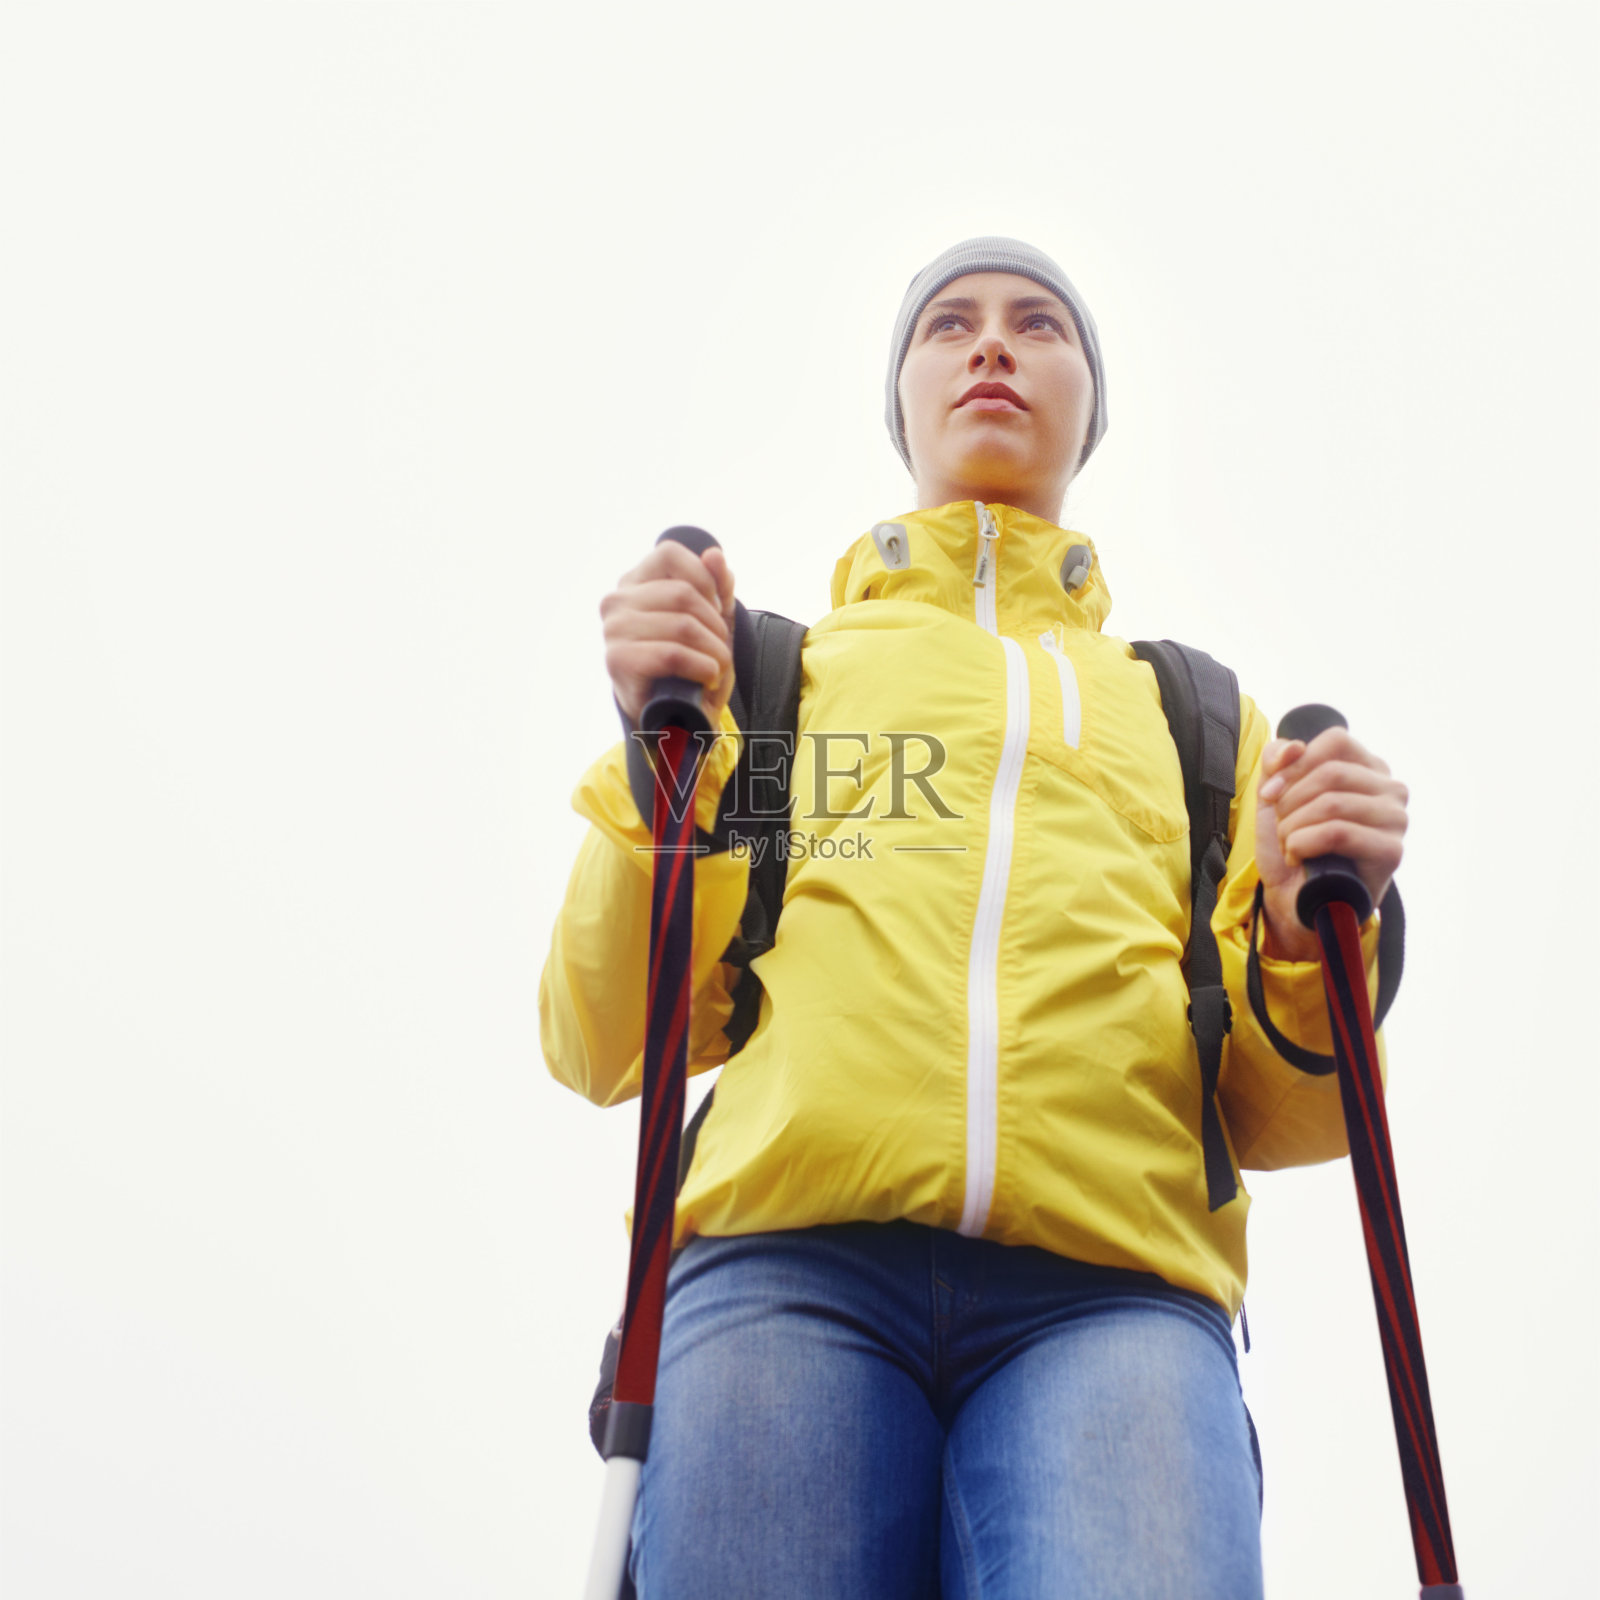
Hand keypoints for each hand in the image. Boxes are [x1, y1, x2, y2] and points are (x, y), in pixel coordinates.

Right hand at [600, 541, 736, 727]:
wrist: (673, 715)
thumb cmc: (690, 662)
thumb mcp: (712, 619)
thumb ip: (716, 585)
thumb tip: (714, 555)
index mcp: (634, 582)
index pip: (669, 553)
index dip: (703, 579)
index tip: (715, 608)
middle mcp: (616, 601)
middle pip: (682, 593)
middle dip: (715, 624)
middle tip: (721, 648)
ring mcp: (613, 631)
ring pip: (682, 625)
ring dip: (714, 650)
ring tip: (717, 666)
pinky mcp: (619, 662)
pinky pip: (672, 654)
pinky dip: (701, 666)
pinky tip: (707, 677)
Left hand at [1254, 728, 1408, 961]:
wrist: (1293, 896)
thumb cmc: (1292, 842)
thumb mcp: (1275, 793)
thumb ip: (1279, 760)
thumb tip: (1293, 746)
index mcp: (1368, 767)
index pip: (1336, 740)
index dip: (1295, 764)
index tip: (1270, 793)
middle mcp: (1391, 789)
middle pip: (1331, 772)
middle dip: (1290, 801)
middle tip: (1279, 825)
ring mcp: (1396, 820)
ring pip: (1333, 804)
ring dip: (1292, 827)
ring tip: (1288, 844)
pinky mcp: (1392, 851)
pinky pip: (1338, 833)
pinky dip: (1303, 844)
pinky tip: (1298, 859)